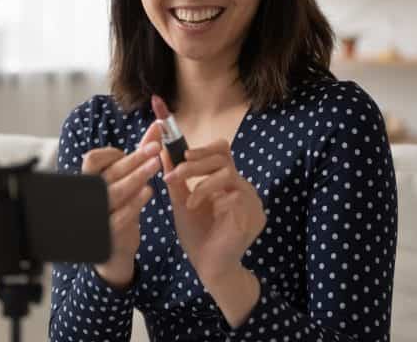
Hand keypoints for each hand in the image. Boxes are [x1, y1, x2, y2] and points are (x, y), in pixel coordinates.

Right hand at [82, 121, 162, 288]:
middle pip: (109, 173)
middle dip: (134, 158)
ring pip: (114, 192)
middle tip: (156, 148)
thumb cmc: (119, 207)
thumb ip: (140, 153)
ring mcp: (98, 215)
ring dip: (136, 176)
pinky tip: (149, 192)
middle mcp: (91, 196)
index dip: (112, 153)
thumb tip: (158, 126)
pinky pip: (120, 216)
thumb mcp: (126, 179)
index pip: (92, 159)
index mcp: (91, 180)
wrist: (114, 250)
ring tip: (157, 165)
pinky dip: (135, 203)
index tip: (132, 151)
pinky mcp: (108, 233)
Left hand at [162, 139, 265, 286]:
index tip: (183, 153)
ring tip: (187, 200)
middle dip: (196, 164)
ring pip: (228, 174)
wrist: (208, 267)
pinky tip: (196, 209)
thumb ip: (176, 179)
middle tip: (175, 173)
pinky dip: (210, 199)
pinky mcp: (253, 216)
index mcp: (227, 183)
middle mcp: (242, 188)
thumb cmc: (197, 235)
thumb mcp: (181, 202)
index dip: (204, 148)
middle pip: (224, 159)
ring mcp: (251, 201)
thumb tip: (164, 152)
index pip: (223, 152)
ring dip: (201, 183)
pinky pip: (235, 196)